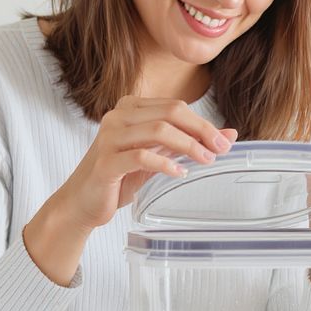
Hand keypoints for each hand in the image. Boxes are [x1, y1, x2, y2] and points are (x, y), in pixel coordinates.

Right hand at [57, 96, 236, 232]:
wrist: (82, 203)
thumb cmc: (119, 178)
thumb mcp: (158, 157)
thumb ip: (187, 143)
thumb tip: (229, 136)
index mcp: (130, 108)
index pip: (174, 107)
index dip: (202, 122)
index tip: (224, 141)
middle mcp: (117, 116)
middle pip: (170, 112)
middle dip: (201, 130)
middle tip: (220, 149)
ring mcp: (109, 137)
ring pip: (158, 130)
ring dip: (188, 146)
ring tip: (205, 161)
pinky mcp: (105, 162)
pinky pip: (141, 156)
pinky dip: (165, 164)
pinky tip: (179, 173)